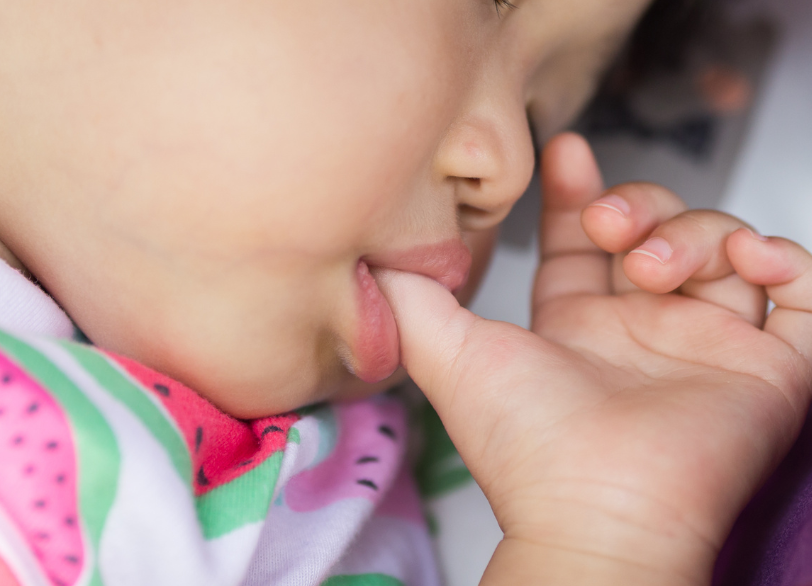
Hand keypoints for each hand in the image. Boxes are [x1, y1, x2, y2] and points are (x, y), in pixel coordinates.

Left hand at [375, 134, 811, 584]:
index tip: (566, 153)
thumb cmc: (522, 442)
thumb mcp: (450, 354)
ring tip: (654, 267)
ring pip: (723, 247)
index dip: (580, 192)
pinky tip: (749, 258)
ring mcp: (710, 345)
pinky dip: (790, 261)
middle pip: (659, 229)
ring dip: (695, 231)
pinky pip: (805, 296)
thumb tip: (380, 259)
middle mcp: (644, 330)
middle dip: (639, 206)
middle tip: (612, 229)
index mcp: (579, 325)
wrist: (591, 510)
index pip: (587, 239)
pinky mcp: (770, 369)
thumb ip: (415, 301)